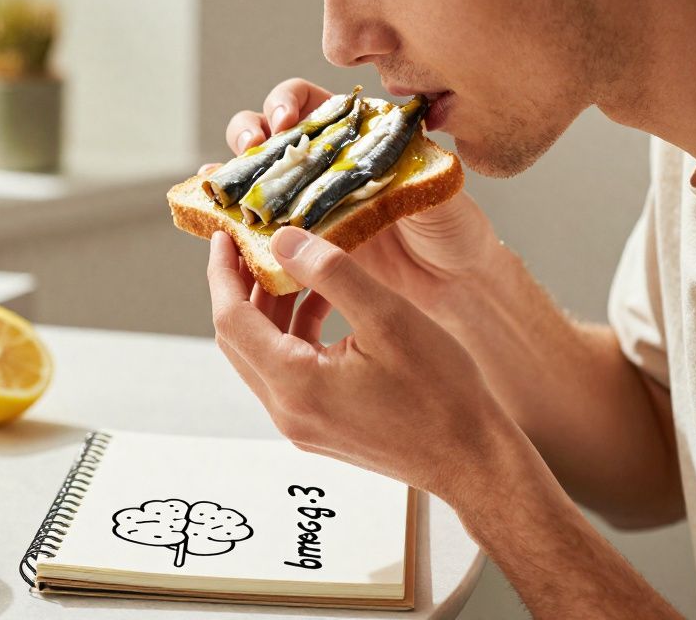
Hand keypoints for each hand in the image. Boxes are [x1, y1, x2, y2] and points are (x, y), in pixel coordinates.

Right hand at [205, 77, 503, 319]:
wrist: (452, 284)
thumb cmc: (451, 228)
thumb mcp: (437, 183)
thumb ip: (410, 163)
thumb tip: (378, 155)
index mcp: (354, 134)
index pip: (308, 102)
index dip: (288, 102)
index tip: (286, 121)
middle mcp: (324, 162)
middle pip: (268, 131)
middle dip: (248, 130)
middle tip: (253, 147)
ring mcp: (307, 201)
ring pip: (255, 175)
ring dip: (232, 173)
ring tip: (221, 182)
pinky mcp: (299, 242)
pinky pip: (260, 225)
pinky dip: (232, 217)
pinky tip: (216, 217)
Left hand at [207, 226, 519, 497]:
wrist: (473, 460)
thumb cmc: (442, 394)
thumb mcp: (389, 317)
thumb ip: (331, 273)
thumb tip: (283, 240)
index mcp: (295, 384)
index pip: (230, 320)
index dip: (222, 273)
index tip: (224, 236)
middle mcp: (287, 411)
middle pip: (239, 339)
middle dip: (241, 287)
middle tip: (253, 244)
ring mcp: (300, 424)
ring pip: (263, 355)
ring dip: (270, 309)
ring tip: (291, 265)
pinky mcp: (318, 427)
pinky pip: (288, 372)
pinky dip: (294, 334)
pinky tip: (321, 304)